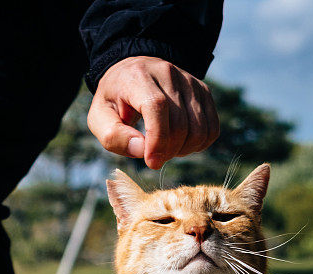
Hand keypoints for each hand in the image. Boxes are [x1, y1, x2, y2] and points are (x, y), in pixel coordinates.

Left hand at [88, 56, 219, 168]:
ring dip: (185, 149)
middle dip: (169, 151)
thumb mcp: (100, 119)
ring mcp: (189, 81)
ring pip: (199, 129)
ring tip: (167, 148)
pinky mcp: (203, 91)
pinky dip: (199, 144)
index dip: (158, 139)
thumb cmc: (116, 102)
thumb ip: (115, 137)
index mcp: (138, 76)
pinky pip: (212, 128)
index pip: (157, 107)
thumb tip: (142, 151)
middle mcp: (167, 73)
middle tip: (155, 157)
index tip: (152, 161)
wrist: (132, 73)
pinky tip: (182, 142)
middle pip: (180, 123)